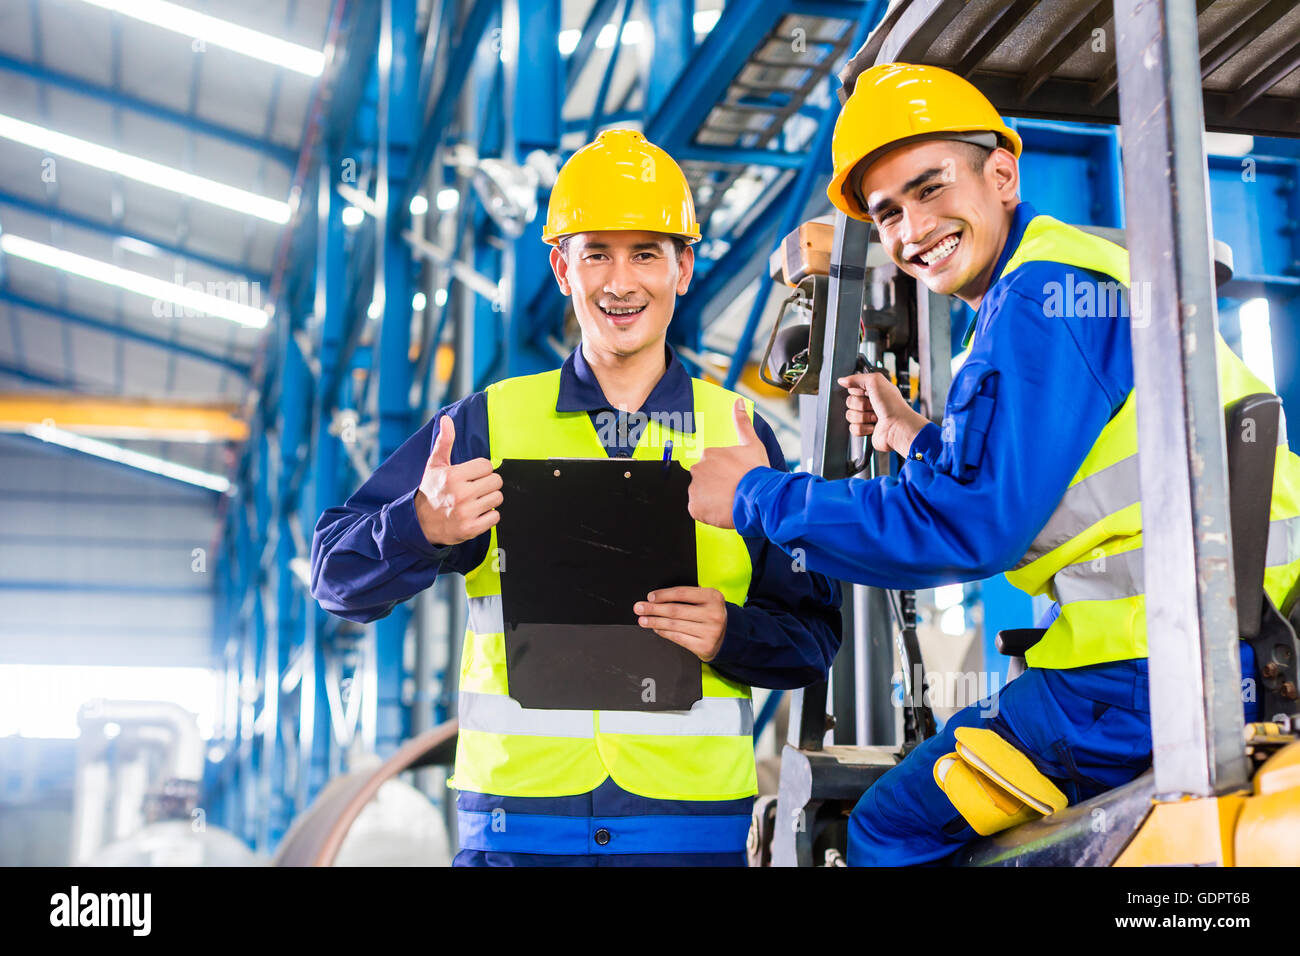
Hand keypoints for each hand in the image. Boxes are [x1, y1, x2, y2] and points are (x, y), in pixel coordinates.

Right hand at [413, 415, 502, 546]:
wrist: (420, 523)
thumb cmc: (431, 491)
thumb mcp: (435, 465)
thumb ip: (444, 442)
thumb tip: (446, 419)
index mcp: (453, 476)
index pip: (487, 465)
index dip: (482, 470)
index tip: (472, 476)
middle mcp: (461, 494)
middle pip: (496, 481)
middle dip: (488, 484)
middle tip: (476, 489)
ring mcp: (466, 512)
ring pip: (498, 498)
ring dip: (490, 499)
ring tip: (476, 501)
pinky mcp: (471, 528)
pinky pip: (496, 517)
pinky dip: (489, 516)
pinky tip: (477, 513)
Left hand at [634, 587, 727, 661]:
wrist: (729, 636)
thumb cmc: (711, 614)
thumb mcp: (706, 600)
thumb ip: (689, 595)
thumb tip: (658, 597)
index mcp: (713, 597)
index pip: (683, 593)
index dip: (664, 594)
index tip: (650, 597)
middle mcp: (713, 614)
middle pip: (676, 610)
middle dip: (654, 609)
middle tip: (639, 608)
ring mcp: (710, 631)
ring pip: (674, 625)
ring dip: (655, 622)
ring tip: (643, 620)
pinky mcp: (704, 646)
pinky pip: (678, 638)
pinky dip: (664, 633)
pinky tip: (656, 629)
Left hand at [687, 398, 768, 529]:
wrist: (761, 498)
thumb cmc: (758, 473)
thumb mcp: (752, 444)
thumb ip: (742, 423)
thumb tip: (738, 403)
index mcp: (708, 454)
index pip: (710, 465)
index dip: (722, 475)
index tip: (733, 480)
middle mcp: (697, 469)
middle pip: (702, 479)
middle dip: (714, 486)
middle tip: (731, 491)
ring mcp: (694, 489)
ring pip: (699, 494)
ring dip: (711, 499)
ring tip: (728, 501)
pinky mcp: (694, 507)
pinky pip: (698, 510)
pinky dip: (707, 512)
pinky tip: (722, 510)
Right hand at [837, 371, 928, 456]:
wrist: (898, 427)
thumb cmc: (893, 405)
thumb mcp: (875, 381)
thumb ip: (857, 378)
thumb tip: (842, 380)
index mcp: (873, 390)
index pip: (853, 388)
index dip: (858, 391)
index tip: (867, 392)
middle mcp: (870, 403)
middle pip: (850, 402)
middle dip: (861, 405)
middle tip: (873, 406)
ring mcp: (867, 417)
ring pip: (850, 415)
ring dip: (863, 417)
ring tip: (875, 417)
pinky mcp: (865, 429)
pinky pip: (852, 428)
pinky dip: (862, 428)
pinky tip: (873, 426)